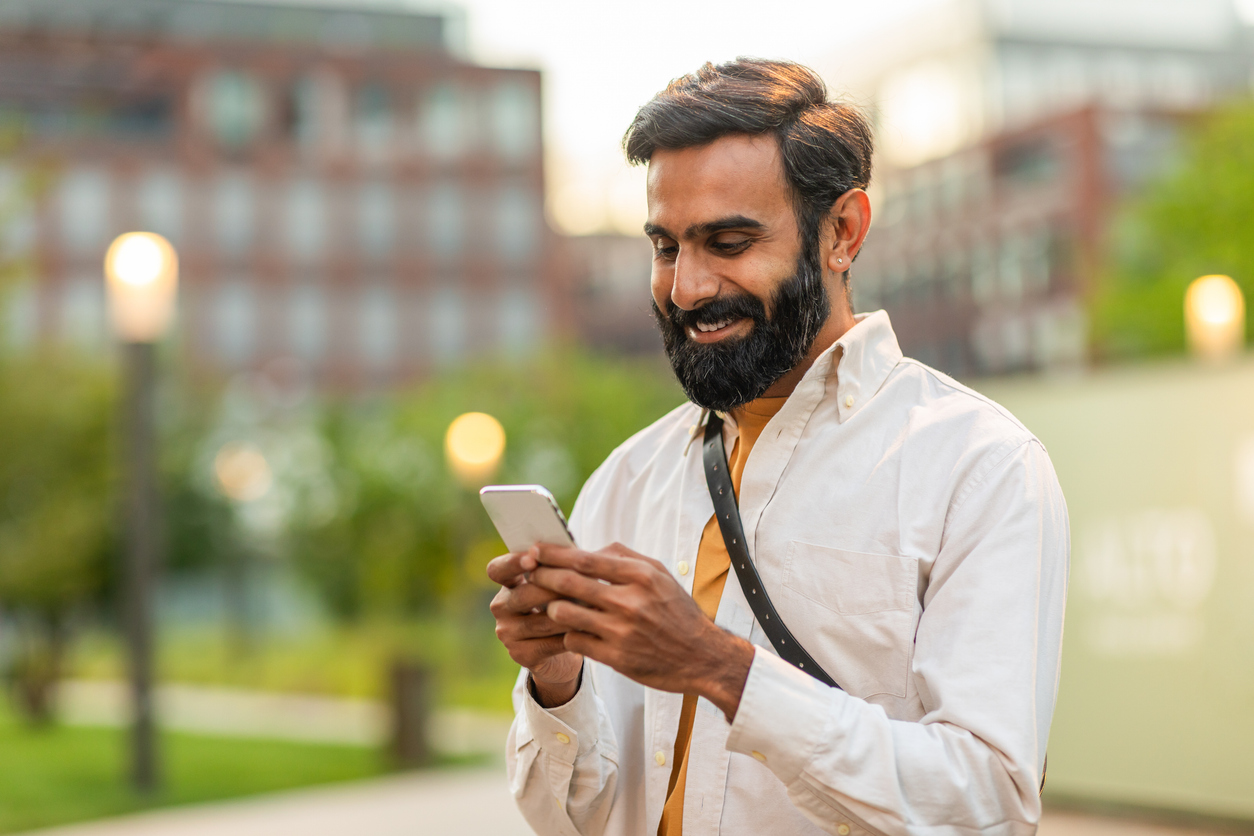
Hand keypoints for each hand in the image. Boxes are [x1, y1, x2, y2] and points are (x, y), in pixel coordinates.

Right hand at [487, 550, 583, 706]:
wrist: (566, 647)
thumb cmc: (566, 603)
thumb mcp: (561, 582)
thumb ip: (563, 567)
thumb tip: (581, 552)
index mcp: (507, 583)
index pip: (497, 569)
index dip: (512, 563)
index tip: (532, 560)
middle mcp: (501, 607)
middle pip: (524, 595)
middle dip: (554, 588)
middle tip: (580, 583)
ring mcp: (508, 633)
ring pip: (541, 621)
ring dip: (570, 613)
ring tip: (593, 605)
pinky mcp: (521, 654)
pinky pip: (549, 643)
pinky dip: (572, 635)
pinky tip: (589, 628)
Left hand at [526, 542, 753, 720]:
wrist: (702, 656)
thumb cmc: (677, 612)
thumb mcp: (660, 575)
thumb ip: (625, 557)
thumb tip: (590, 548)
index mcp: (640, 576)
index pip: (585, 558)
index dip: (554, 553)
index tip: (535, 549)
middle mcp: (630, 601)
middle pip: (569, 582)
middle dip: (542, 576)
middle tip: (527, 573)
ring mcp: (621, 631)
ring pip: (565, 612)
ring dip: (552, 608)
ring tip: (551, 606)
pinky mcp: (616, 657)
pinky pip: (575, 640)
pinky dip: (568, 634)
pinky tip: (571, 631)